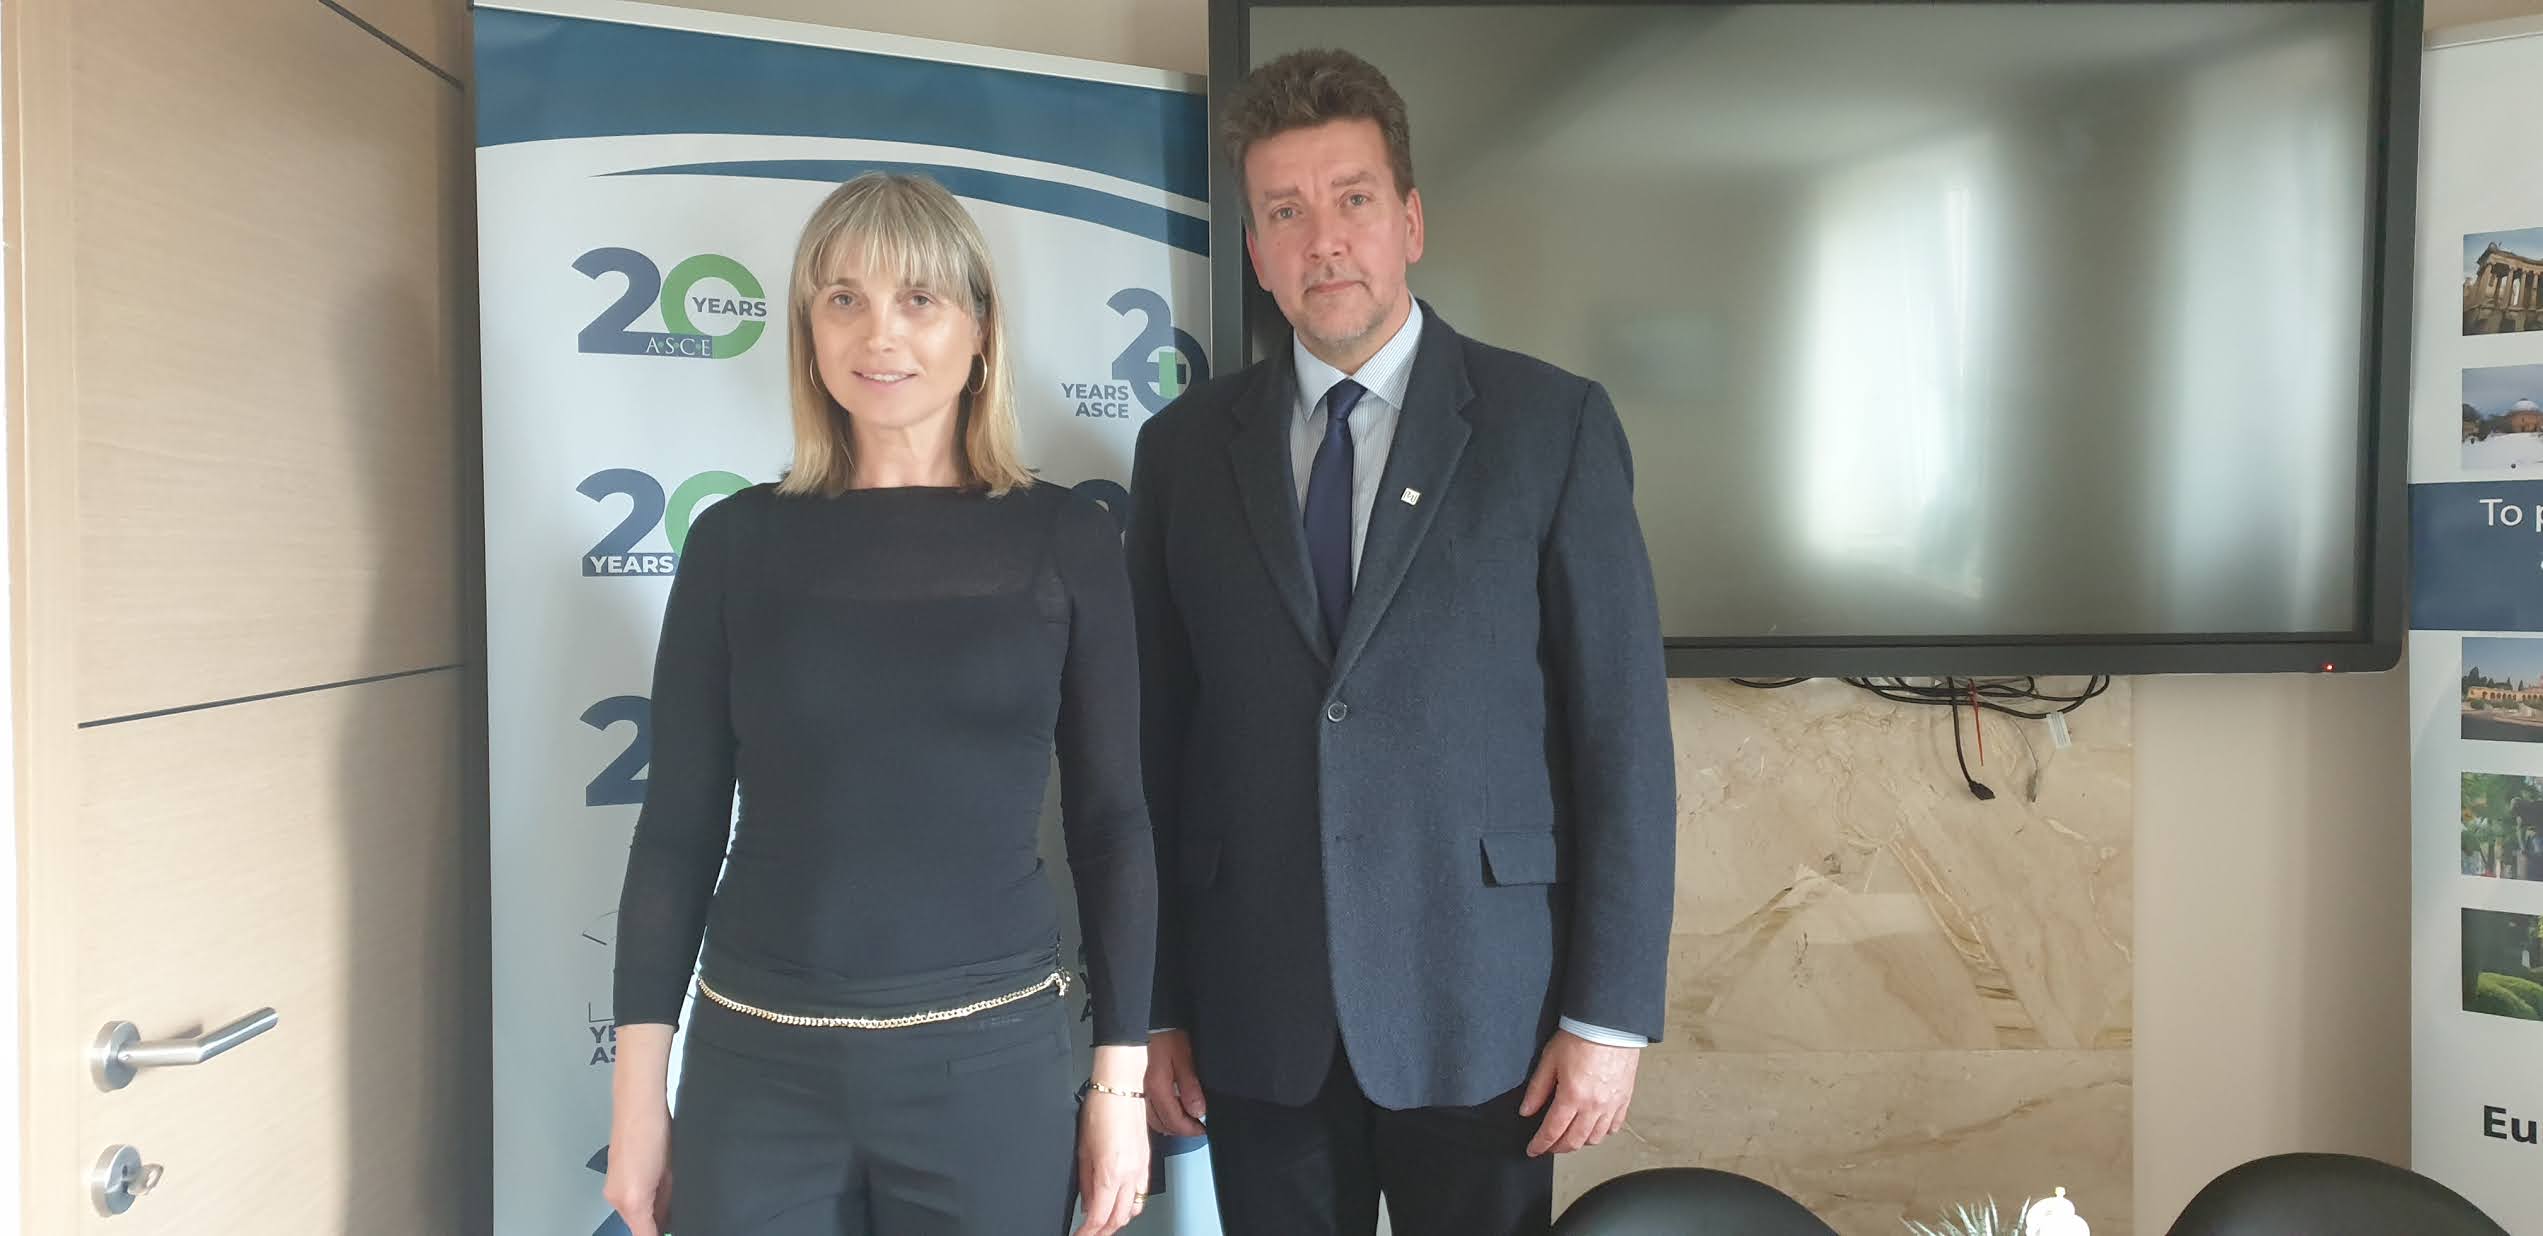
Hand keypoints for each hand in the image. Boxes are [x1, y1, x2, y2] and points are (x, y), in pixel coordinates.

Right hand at [602, 1102, 672, 1235]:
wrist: (637, 1108)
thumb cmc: (656, 1135)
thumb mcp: (669, 1176)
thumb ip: (664, 1205)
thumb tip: (665, 1220)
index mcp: (634, 1202)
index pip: (645, 1235)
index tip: (668, 1233)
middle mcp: (617, 1200)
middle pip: (636, 1226)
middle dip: (653, 1223)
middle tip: (671, 1211)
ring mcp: (610, 1190)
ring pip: (630, 1214)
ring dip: (645, 1211)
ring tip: (663, 1186)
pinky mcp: (610, 1180)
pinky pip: (625, 1200)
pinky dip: (638, 1199)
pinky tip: (651, 1181)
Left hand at [1076, 1082, 1151, 1234]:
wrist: (1121, 1089)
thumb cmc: (1100, 1111)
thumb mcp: (1083, 1151)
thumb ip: (1086, 1182)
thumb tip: (1087, 1205)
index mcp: (1110, 1173)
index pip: (1099, 1218)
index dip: (1087, 1233)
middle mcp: (1130, 1175)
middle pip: (1119, 1219)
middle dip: (1103, 1232)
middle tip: (1089, 1234)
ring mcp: (1141, 1169)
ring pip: (1134, 1209)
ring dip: (1119, 1220)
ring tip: (1103, 1222)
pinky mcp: (1146, 1162)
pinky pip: (1142, 1193)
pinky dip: (1130, 1204)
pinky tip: (1120, 1202)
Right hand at [1144, 1030, 1207, 1135]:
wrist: (1153, 1022)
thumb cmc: (1169, 1037)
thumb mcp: (1185, 1058)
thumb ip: (1190, 1087)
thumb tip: (1198, 1112)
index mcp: (1157, 1088)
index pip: (1174, 1121)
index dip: (1190, 1130)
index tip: (1204, 1130)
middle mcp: (1146, 1094)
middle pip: (1162, 1125)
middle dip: (1181, 1131)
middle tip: (1198, 1128)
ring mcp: (1142, 1091)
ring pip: (1154, 1120)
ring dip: (1171, 1126)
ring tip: (1188, 1122)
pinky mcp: (1142, 1087)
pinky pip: (1151, 1111)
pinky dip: (1164, 1117)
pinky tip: (1174, 1112)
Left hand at [1518, 1029, 1640, 1156]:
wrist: (1610, 1024)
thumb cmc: (1580, 1036)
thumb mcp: (1549, 1060)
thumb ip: (1537, 1089)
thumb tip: (1527, 1111)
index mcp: (1572, 1097)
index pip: (1553, 1132)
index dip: (1540, 1145)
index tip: (1533, 1150)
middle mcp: (1594, 1106)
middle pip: (1574, 1141)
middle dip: (1558, 1148)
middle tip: (1548, 1146)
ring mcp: (1612, 1105)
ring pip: (1595, 1138)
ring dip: (1579, 1142)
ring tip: (1569, 1137)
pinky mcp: (1624, 1099)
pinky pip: (1613, 1127)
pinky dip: (1601, 1133)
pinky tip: (1593, 1128)